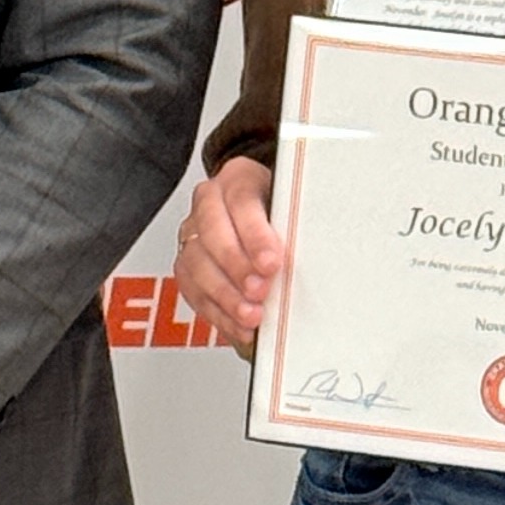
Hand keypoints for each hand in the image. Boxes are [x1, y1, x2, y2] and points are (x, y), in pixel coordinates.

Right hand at [171, 157, 280, 355]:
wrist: (262, 214)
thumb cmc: (280, 210)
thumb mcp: (293, 206)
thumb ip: (297, 223)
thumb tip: (316, 250)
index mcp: (238, 178)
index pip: (241, 201)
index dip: (255, 236)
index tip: (272, 263)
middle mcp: (209, 203)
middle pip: (212, 234)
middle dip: (237, 268)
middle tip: (259, 291)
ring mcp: (193, 234)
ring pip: (196, 265)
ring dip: (226, 296)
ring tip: (251, 315)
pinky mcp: (187, 267)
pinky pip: (194, 292)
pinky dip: (218, 314)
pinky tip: (240, 325)